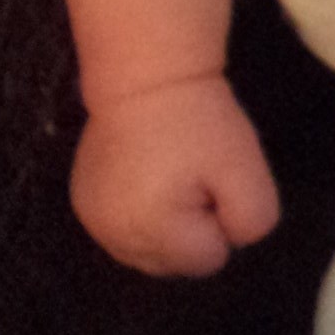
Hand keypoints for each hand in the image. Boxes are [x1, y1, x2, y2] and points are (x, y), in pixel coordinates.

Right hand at [70, 71, 279, 275]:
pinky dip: (139, 212)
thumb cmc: (199, 121)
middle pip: (174, 262)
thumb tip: (231, 241)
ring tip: (170, 171)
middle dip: (191, 227)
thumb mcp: (247, 169)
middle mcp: (115, 240)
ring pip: (147, 250)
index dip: (219, 219)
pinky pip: (123, 229)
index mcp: (154, 235)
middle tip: (194, 174)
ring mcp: (93, 223)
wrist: (146, 73)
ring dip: (164, 222)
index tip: (213, 179)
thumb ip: (252, 221)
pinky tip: (147, 173)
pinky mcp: (83, 203)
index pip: (208, 259)